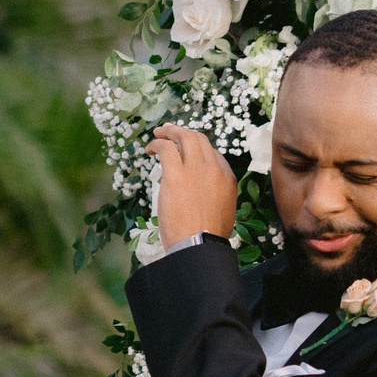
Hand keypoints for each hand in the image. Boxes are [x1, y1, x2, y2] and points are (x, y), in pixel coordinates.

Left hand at [147, 123, 237, 250]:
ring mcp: (196, 170)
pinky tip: (149, 149)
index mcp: (227, 178)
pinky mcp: (175, 176)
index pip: (212, 154)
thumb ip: (215, 195)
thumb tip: (202, 192)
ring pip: (185, 137)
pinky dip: (157, 144)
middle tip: (169, 131)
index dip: (196, 150)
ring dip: (169, 132)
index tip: (184, 152)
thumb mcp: (222, 211)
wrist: (199, 245)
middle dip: (183, 132)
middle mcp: (214, 169)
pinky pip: (166, 149)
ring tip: (158, 134)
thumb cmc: (206, 236)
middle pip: (199, 139)